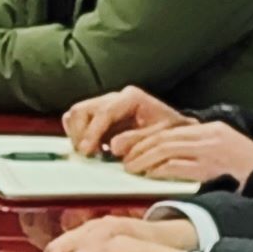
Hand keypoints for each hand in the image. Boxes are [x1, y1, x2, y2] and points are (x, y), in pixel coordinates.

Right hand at [62, 84, 184, 157]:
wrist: (177, 130)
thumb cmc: (171, 132)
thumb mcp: (160, 136)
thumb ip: (137, 140)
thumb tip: (112, 146)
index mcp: (131, 97)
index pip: (103, 112)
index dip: (92, 132)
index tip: (87, 150)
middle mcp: (115, 97)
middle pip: (82, 110)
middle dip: (80, 133)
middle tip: (87, 154)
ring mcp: (105, 105)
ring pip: (76, 114)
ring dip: (77, 135)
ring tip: (90, 152)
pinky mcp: (99, 115)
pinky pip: (76, 120)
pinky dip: (77, 133)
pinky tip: (90, 146)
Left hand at [107, 117, 252, 188]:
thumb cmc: (247, 169)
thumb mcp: (219, 154)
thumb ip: (194, 153)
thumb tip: (162, 162)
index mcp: (210, 129)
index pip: (169, 129)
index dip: (143, 137)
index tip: (126, 146)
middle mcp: (209, 134)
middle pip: (164, 136)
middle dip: (139, 147)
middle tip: (122, 158)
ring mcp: (212, 149)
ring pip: (168, 147)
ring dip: (145, 158)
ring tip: (131, 168)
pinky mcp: (214, 165)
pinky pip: (180, 165)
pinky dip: (162, 169)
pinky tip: (150, 175)